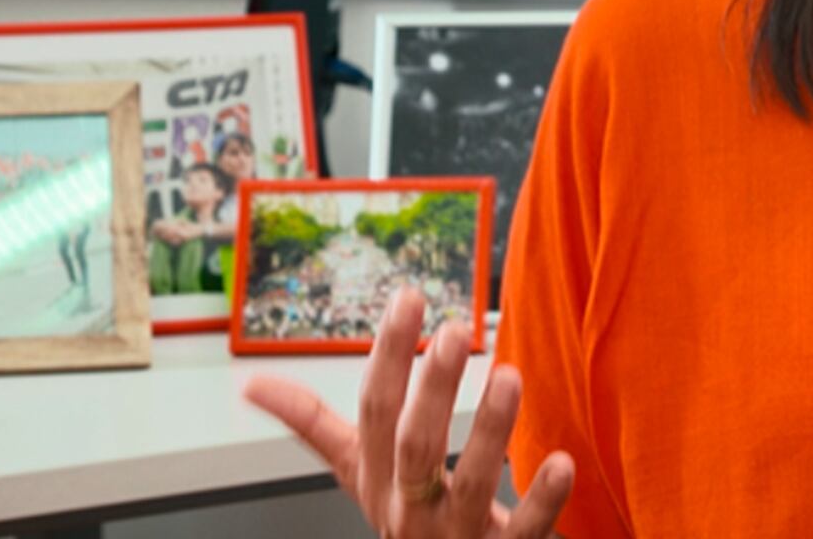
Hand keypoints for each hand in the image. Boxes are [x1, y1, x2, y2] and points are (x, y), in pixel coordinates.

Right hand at [244, 287, 574, 536]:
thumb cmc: (406, 520)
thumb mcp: (358, 474)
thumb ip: (314, 426)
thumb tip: (252, 386)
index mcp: (377, 478)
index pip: (374, 410)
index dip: (388, 354)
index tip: (408, 297)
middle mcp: (410, 507)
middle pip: (414, 446)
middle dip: (432, 390)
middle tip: (456, 331)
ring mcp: (455, 536)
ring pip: (469, 484)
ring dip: (488, 429)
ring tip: (509, 376)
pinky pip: (523, 531)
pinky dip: (542, 499)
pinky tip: (560, 461)